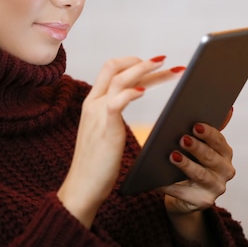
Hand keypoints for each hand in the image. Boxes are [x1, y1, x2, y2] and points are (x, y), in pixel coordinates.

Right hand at [58, 55, 181, 226]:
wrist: (83, 187)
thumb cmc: (97, 163)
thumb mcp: (104, 130)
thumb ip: (112, 113)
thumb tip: (134, 98)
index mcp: (92, 102)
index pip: (110, 70)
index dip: (131, 62)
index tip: (152, 64)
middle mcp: (93, 103)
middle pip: (115, 68)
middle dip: (140, 61)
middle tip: (164, 60)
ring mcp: (97, 114)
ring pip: (119, 79)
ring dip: (144, 69)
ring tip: (165, 66)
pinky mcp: (106, 128)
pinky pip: (117, 102)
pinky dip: (132, 92)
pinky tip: (145, 90)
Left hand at [161, 120, 234, 243]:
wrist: (185, 196)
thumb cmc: (191, 163)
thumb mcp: (199, 147)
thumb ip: (207, 130)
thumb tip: (227, 109)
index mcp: (225, 154)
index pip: (219, 141)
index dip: (208, 133)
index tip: (195, 125)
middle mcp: (226, 171)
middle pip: (211, 158)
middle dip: (197, 148)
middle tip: (182, 138)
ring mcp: (216, 188)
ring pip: (201, 175)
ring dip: (186, 165)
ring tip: (172, 156)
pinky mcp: (203, 202)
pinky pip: (184, 193)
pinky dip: (170, 186)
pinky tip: (159, 179)